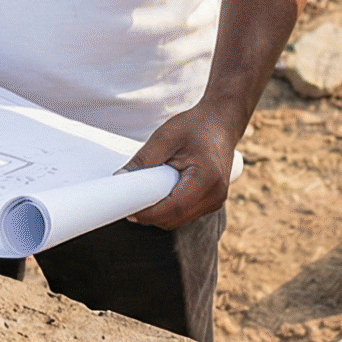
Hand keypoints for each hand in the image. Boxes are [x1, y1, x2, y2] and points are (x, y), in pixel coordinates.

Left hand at [125, 104, 241, 228]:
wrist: (221, 122)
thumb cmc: (195, 126)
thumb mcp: (165, 137)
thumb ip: (143, 160)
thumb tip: (120, 179)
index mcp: (207, 178)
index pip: (174, 208)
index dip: (148, 213)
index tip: (127, 208)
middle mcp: (215, 195)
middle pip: (175, 218)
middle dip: (150, 214)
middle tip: (129, 201)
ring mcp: (216, 201)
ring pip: (179, 220)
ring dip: (159, 213)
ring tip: (145, 193)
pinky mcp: (212, 202)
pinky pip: (185, 214)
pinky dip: (169, 209)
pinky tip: (160, 192)